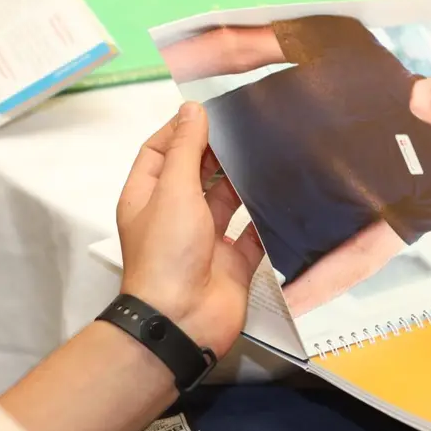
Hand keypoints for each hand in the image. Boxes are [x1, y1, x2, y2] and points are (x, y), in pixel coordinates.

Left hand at [116, 102, 264, 357]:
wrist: (182, 320)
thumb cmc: (166, 255)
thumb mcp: (172, 191)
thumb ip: (185, 149)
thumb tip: (191, 109)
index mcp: (148, 197)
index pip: (159, 151)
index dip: (180, 129)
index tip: (209, 111)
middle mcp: (175, 215)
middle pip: (196, 173)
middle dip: (217, 152)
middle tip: (246, 126)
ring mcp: (205, 239)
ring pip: (227, 201)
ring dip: (243, 181)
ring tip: (268, 151)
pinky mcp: (233, 262)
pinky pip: (253, 234)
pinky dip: (265, 217)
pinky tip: (282, 195)